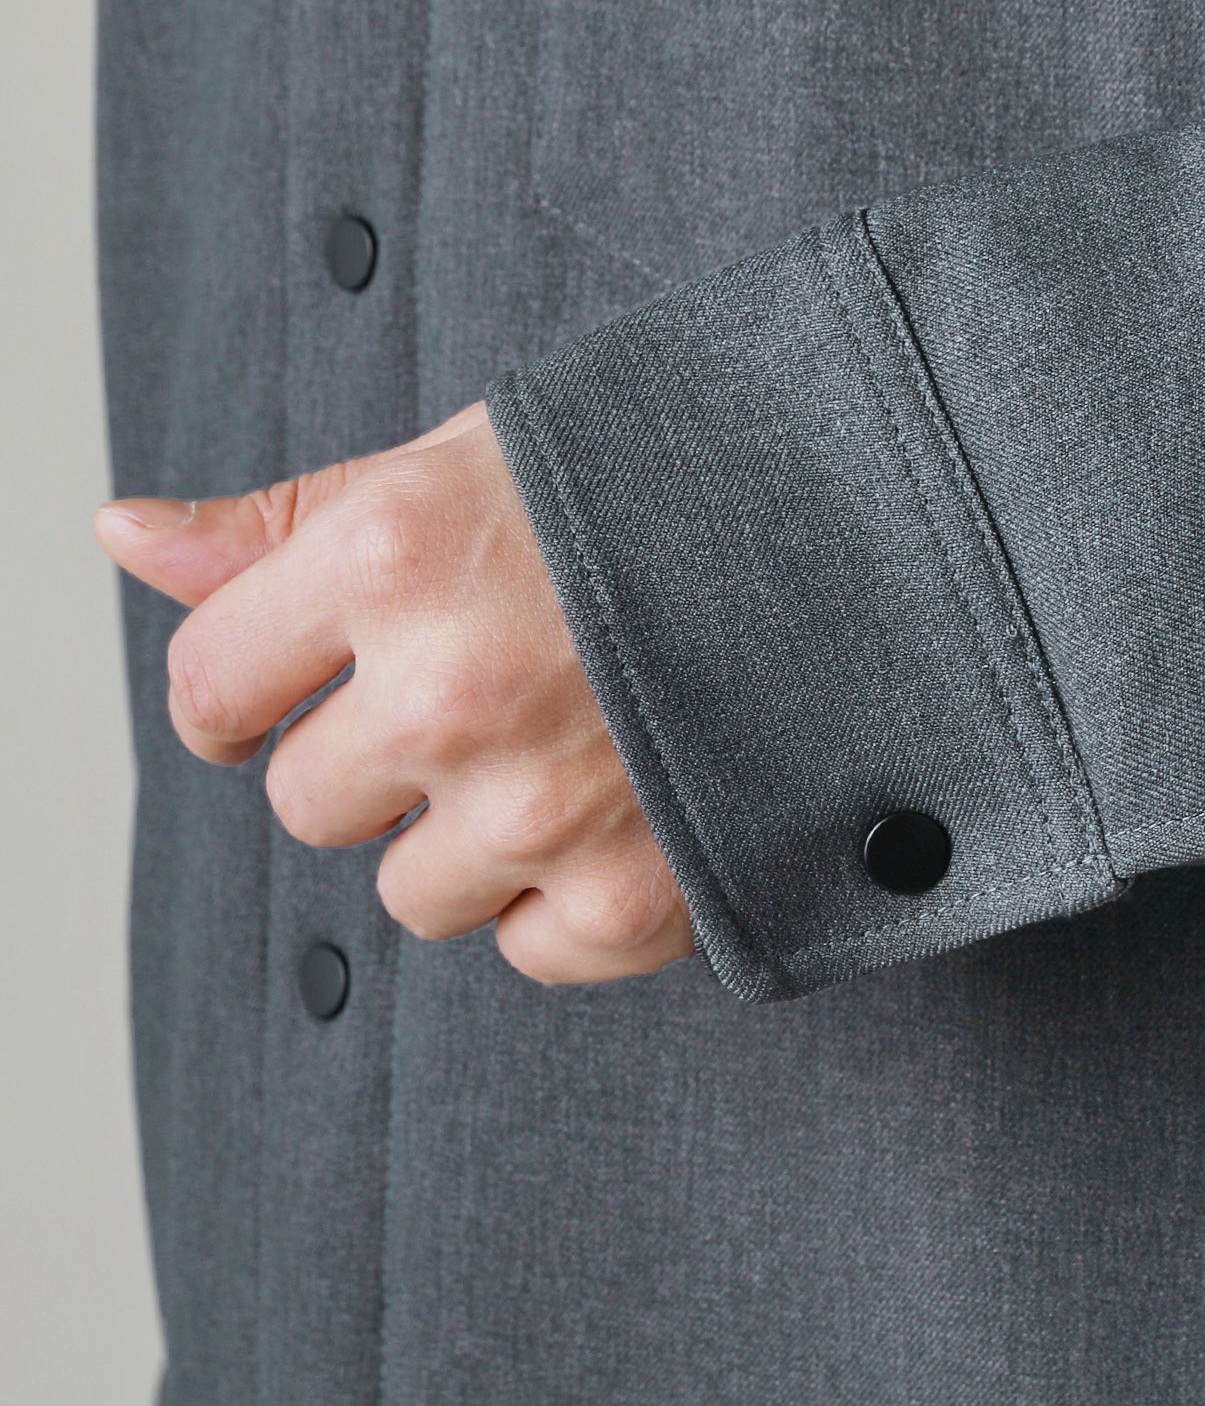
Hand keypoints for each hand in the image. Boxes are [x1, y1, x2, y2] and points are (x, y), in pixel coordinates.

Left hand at [94, 402, 693, 984]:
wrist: (879, 535)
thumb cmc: (665, 478)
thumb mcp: (471, 457)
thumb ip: (289, 520)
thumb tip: (124, 536)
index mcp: (394, 554)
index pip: (212, 688)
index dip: (243, 694)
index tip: (285, 694)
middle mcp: (452, 690)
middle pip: (306, 803)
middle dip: (370, 757)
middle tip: (482, 689)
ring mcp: (543, 807)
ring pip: (412, 890)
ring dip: (468, 834)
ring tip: (570, 742)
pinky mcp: (635, 897)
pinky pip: (530, 948)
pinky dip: (568, 898)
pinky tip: (630, 803)